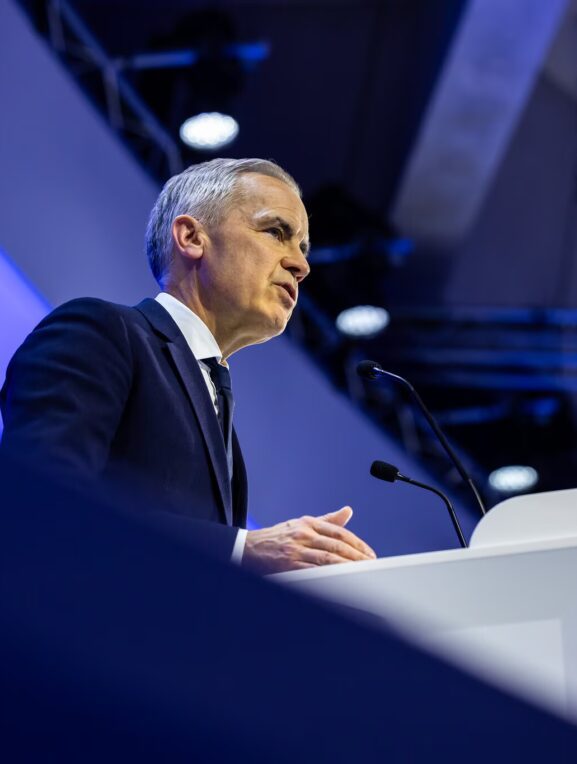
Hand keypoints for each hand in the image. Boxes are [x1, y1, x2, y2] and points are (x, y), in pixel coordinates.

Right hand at [242, 506, 376, 573]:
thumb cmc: (277, 537)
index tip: (370, 554)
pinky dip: (328, 576)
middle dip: (357, 556)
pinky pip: (312, 571)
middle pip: (336, 545)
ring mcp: (296, 549)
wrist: (247, 548)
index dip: (357, 544)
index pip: (339, 532)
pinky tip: (340, 581)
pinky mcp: (288, 565)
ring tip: (362, 573)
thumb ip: (327, 520)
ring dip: (347, 567)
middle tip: (371, 564)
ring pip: (327, 558)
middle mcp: (303, 534)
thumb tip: (348, 511)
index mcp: (308, 523)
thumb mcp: (301, 523)